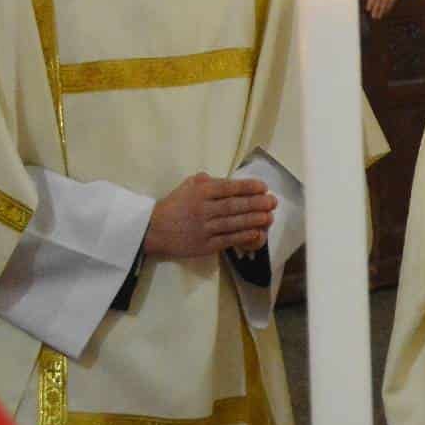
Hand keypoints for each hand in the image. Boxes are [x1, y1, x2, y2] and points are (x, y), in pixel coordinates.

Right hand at [144, 174, 275, 258]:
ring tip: (270, 217)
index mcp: (199, 192)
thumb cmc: (174, 206)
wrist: (152, 230)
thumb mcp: (186, 186)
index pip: (228, 188)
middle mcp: (203, 209)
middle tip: (273, 202)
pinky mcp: (204, 245)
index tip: (263, 187)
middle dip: (257, 203)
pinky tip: (257, 233)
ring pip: (234, 223)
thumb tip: (228, 179)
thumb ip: (207, 181)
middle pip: (234, 206)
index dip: (248, 187)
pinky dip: (243, 236)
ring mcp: (204, 228)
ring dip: (254, 220)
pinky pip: (228, 240)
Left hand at [365, 0, 399, 18]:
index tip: (368, 9)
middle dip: (376, 8)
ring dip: (382, 10)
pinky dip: (387, 8)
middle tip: (373, 16)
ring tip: (378, 16)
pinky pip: (391, 2)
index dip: (370, 2)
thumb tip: (368, 7)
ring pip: (385, 1)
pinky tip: (384, 12)